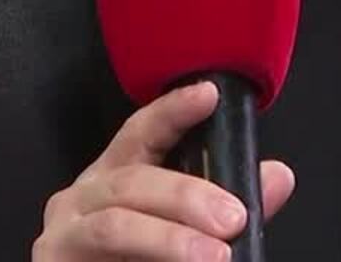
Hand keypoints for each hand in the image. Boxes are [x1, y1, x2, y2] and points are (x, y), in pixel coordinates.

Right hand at [32, 81, 296, 260]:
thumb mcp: (187, 236)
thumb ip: (226, 209)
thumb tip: (278, 176)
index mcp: (115, 179)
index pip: (141, 132)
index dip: (172, 111)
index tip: (209, 95)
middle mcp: (83, 198)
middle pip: (132, 180)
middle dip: (186, 195)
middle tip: (232, 217)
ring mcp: (62, 232)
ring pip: (115, 224)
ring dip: (169, 239)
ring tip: (215, 257)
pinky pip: (100, 258)